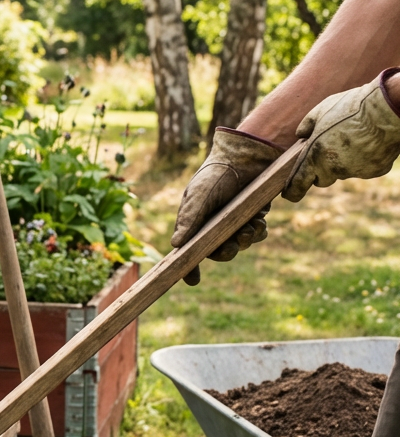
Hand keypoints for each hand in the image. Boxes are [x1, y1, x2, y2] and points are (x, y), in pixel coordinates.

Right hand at [171, 128, 283, 284]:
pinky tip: (260, 216)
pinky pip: (256, 234)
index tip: (192, 280)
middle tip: (235, 242)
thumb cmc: (215, 175)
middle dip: (228, 251)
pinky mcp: (251, 216)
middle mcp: (212, 225)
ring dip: (247, 238)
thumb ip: (188, 219)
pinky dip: (258, 229)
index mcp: (194, 223)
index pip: (189, 250)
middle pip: (218, 252)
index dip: (189, 267)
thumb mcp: (198, 196)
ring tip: (252, 224)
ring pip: (240, 244)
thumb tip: (175, 245)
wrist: (246, 156)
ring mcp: (233, 222)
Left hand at [284, 70, 399, 201]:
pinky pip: (365, 168)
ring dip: (343, 162)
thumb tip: (300, 135)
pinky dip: (365, 159)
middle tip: (327, 150)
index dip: (292, 191)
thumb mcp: (320, 111)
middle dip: (320, 170)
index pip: (299, 183)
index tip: (289, 194)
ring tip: (352, 138)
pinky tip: (369, 142)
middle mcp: (334, 169)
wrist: (385, 108)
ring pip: (344, 172)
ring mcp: (355, 172)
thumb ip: (306, 126)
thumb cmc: (350, 107)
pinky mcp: (375, 171)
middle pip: (322, 179)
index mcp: (315, 156)